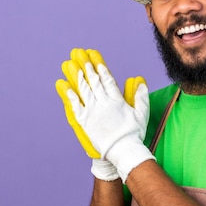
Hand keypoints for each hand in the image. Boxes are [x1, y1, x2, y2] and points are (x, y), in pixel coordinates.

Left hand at [55, 48, 153, 181]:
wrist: (123, 150)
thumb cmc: (134, 134)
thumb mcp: (141, 113)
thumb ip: (140, 96)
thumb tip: (140, 81)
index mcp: (116, 100)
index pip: (107, 80)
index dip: (100, 67)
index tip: (94, 57)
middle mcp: (103, 103)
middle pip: (93, 81)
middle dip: (86, 67)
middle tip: (80, 54)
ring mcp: (92, 112)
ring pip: (83, 90)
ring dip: (76, 76)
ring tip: (70, 64)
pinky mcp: (85, 121)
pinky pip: (75, 105)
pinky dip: (69, 95)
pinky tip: (63, 85)